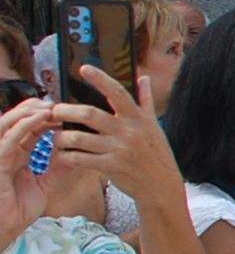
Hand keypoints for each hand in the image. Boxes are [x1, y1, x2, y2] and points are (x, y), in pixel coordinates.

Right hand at [0, 100, 57, 244]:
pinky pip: (8, 139)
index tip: (63, 113)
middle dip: (33, 110)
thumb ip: (57, 170)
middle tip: (55, 104)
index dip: (42, 120)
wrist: (3, 231)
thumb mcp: (45, 187)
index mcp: (14, 157)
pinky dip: (24, 126)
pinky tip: (39, 119)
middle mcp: (4, 152)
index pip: (26, 131)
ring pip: (7, 124)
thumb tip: (76, 154)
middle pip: (14, 123)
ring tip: (48, 106)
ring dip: (28, 112)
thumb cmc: (18, 212)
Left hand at [50, 69, 186, 208]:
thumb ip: (146, 101)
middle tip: (53, 111)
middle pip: (90, 114)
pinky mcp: (112, 167)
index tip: (84, 68)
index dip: (100, 79)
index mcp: (137, 117)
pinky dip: (67, 157)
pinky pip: (81, 159)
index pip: (118, 93)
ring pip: (79, 138)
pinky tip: (62, 156)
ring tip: (55, 137)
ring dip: (61, 137)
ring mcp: (120, 149)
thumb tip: (144, 78)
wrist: (162, 185)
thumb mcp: (154, 126)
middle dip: (66, 111)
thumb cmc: (156, 153)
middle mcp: (128, 131)